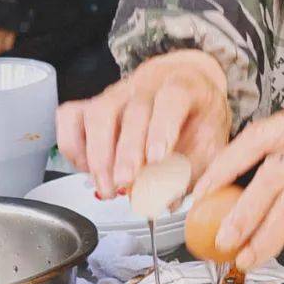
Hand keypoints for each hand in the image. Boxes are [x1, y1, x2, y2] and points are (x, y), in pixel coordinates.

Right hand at [56, 49, 230, 200]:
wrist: (184, 84)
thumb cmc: (198, 117)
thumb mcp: (211, 141)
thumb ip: (193, 169)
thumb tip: (167, 199)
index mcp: (185, 88)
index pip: (172, 100)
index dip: (162, 129)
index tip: (157, 158)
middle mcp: (148, 86)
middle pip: (133, 112)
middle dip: (126, 152)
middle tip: (126, 183)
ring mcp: (118, 92)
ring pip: (99, 113)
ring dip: (99, 155)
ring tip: (107, 187)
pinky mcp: (94, 102)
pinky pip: (71, 117)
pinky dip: (74, 145)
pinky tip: (88, 169)